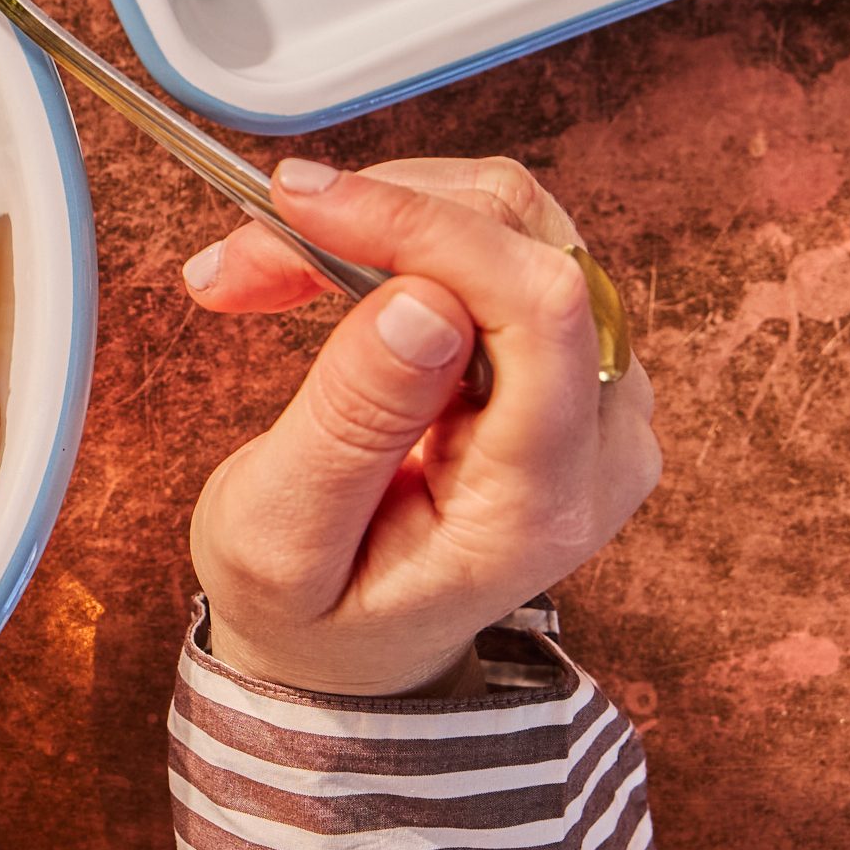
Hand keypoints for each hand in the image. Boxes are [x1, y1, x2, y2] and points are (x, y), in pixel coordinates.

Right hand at [178, 157, 659, 696]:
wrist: (353, 647)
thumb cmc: (310, 606)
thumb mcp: (283, 539)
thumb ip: (352, 425)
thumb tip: (422, 298)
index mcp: (542, 502)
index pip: (536, 308)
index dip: (422, 227)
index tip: (300, 202)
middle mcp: (605, 438)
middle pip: (524, 246)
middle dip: (374, 220)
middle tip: (244, 256)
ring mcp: (600, 392)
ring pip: (509, 223)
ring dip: (377, 219)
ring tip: (263, 267)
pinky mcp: (569, 356)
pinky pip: (498, 244)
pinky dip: (398, 233)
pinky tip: (319, 268)